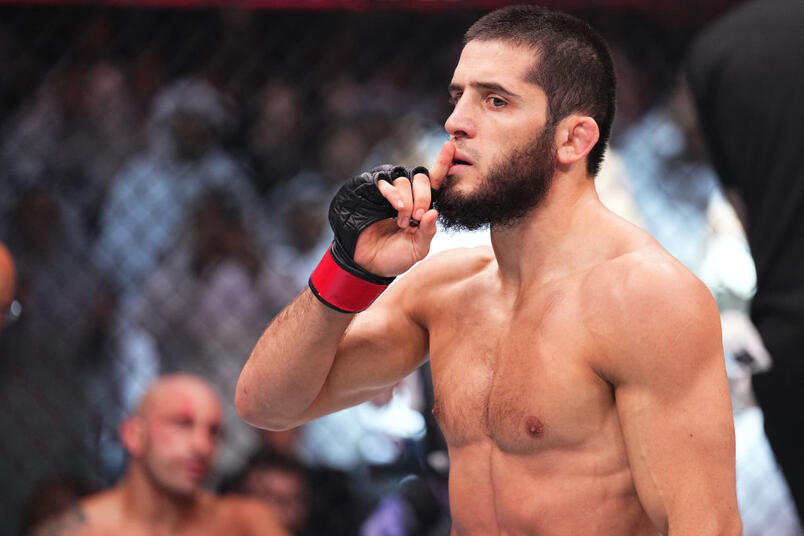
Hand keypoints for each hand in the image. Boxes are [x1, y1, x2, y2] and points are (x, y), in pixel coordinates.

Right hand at [354, 141, 454, 275]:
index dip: (443, 163)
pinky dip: (394, 195)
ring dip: (408, 201)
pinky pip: (386, 183)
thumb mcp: (419, 247)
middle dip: (423, 196)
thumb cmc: (397, 255)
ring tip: (403, 222)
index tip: (450, 146)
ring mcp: (390, 193)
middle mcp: (408, 195)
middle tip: (419, 216)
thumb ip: (428, 231)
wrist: (370, 263)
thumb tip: (433, 212)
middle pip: (422, 177)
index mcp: (423, 205)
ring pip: (405, 180)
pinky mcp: (373, 193)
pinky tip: (396, 209)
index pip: (435, 181)